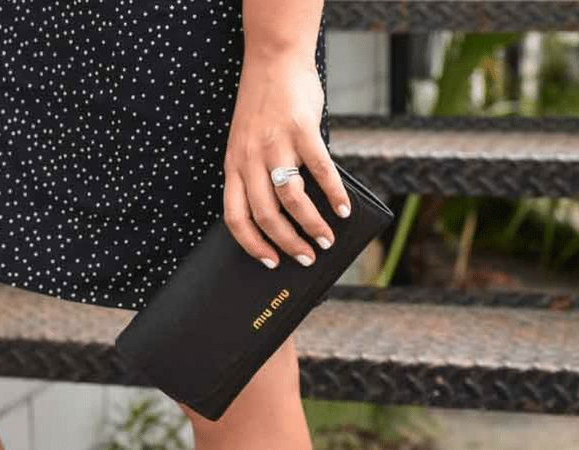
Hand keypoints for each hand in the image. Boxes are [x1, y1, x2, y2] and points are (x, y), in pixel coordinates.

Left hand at [222, 53, 351, 269]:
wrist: (274, 61)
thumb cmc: (264, 107)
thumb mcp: (248, 142)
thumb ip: (261, 173)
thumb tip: (290, 214)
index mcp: (234, 165)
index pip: (236, 216)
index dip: (252, 244)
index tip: (269, 261)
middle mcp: (250, 158)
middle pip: (266, 214)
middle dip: (287, 242)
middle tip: (306, 257)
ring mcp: (275, 143)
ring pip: (291, 198)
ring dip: (312, 224)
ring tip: (327, 239)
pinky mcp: (301, 129)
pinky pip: (320, 170)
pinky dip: (334, 194)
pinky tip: (343, 208)